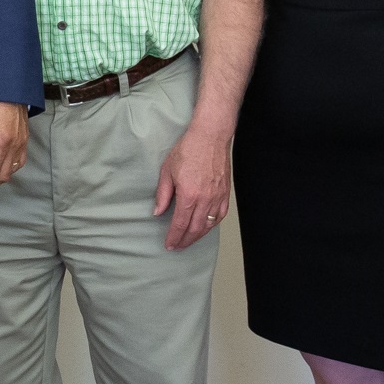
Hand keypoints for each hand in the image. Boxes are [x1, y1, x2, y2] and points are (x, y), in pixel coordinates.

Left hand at [0, 102, 28, 197]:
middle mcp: (15, 145)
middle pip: (3, 174)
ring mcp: (22, 142)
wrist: (9, 87)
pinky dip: (12, 169)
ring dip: (1, 179)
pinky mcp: (25, 138)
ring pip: (13, 169)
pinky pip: (20, 160)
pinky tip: (4, 170)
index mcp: (2, 142)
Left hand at [152, 127, 231, 250]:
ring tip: (189, 240)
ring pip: (208, 225)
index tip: (169, 244)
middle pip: (195, 229)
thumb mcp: (167, 170)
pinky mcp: (225, 193)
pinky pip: (220, 216)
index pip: (180, 224)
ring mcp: (217, 197)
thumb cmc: (189, 149)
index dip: (174, 237)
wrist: (210, 137)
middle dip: (185, 241)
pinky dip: (212, 225)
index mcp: (189, 195)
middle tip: (177, 246)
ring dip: (198, 236)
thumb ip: (163, 194)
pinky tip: (205, 227)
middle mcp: (205, 199)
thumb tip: (158, 212)